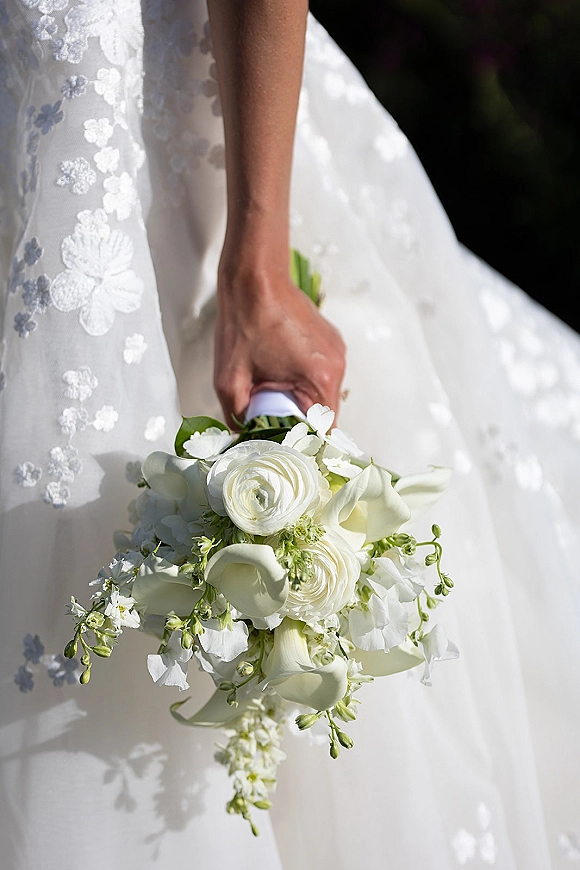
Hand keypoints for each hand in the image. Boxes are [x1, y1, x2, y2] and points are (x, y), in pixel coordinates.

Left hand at [214, 265, 345, 427]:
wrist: (254, 279)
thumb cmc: (243, 324)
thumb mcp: (230, 380)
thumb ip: (237, 418)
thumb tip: (241, 441)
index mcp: (319, 377)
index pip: (324, 430)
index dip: (305, 442)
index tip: (285, 445)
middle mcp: (336, 365)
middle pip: (325, 414)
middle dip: (300, 422)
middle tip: (273, 424)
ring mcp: (337, 351)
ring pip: (324, 394)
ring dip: (302, 400)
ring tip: (273, 395)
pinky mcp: (331, 341)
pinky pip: (322, 374)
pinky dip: (305, 381)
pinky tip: (280, 374)